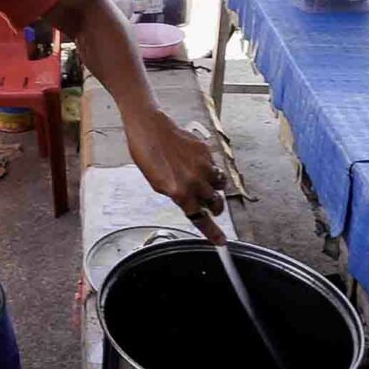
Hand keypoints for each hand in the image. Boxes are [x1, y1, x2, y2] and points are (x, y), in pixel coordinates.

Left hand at [124, 108, 227, 244]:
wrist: (149, 127)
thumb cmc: (146, 153)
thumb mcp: (157, 182)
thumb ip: (176, 194)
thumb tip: (188, 201)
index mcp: (179, 193)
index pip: (200, 218)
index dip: (212, 232)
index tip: (221, 241)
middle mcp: (194, 181)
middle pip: (216, 204)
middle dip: (216, 208)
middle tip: (213, 207)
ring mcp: (202, 165)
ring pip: (221, 184)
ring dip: (216, 188)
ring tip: (206, 183)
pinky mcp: (206, 151)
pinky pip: (214, 165)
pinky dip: (209, 168)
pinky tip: (197, 163)